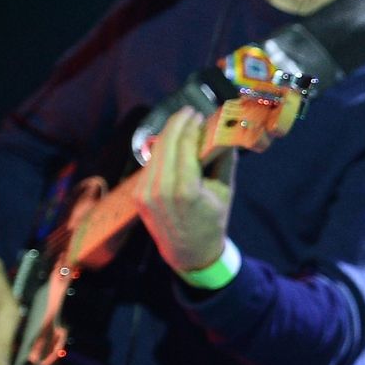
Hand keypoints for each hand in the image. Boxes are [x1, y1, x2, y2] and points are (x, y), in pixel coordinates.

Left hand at [136, 108, 237, 273]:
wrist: (188, 252)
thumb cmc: (212, 221)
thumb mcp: (225, 191)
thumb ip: (224, 159)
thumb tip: (225, 131)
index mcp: (186, 190)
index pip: (185, 144)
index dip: (191, 124)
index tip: (199, 113)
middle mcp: (161, 189)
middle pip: (167, 142)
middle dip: (178, 123)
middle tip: (190, 112)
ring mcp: (146, 193)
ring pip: (156, 151)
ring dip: (169, 134)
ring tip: (182, 124)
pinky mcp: (139, 195)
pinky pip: (151, 165)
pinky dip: (162, 151)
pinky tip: (172, 144)